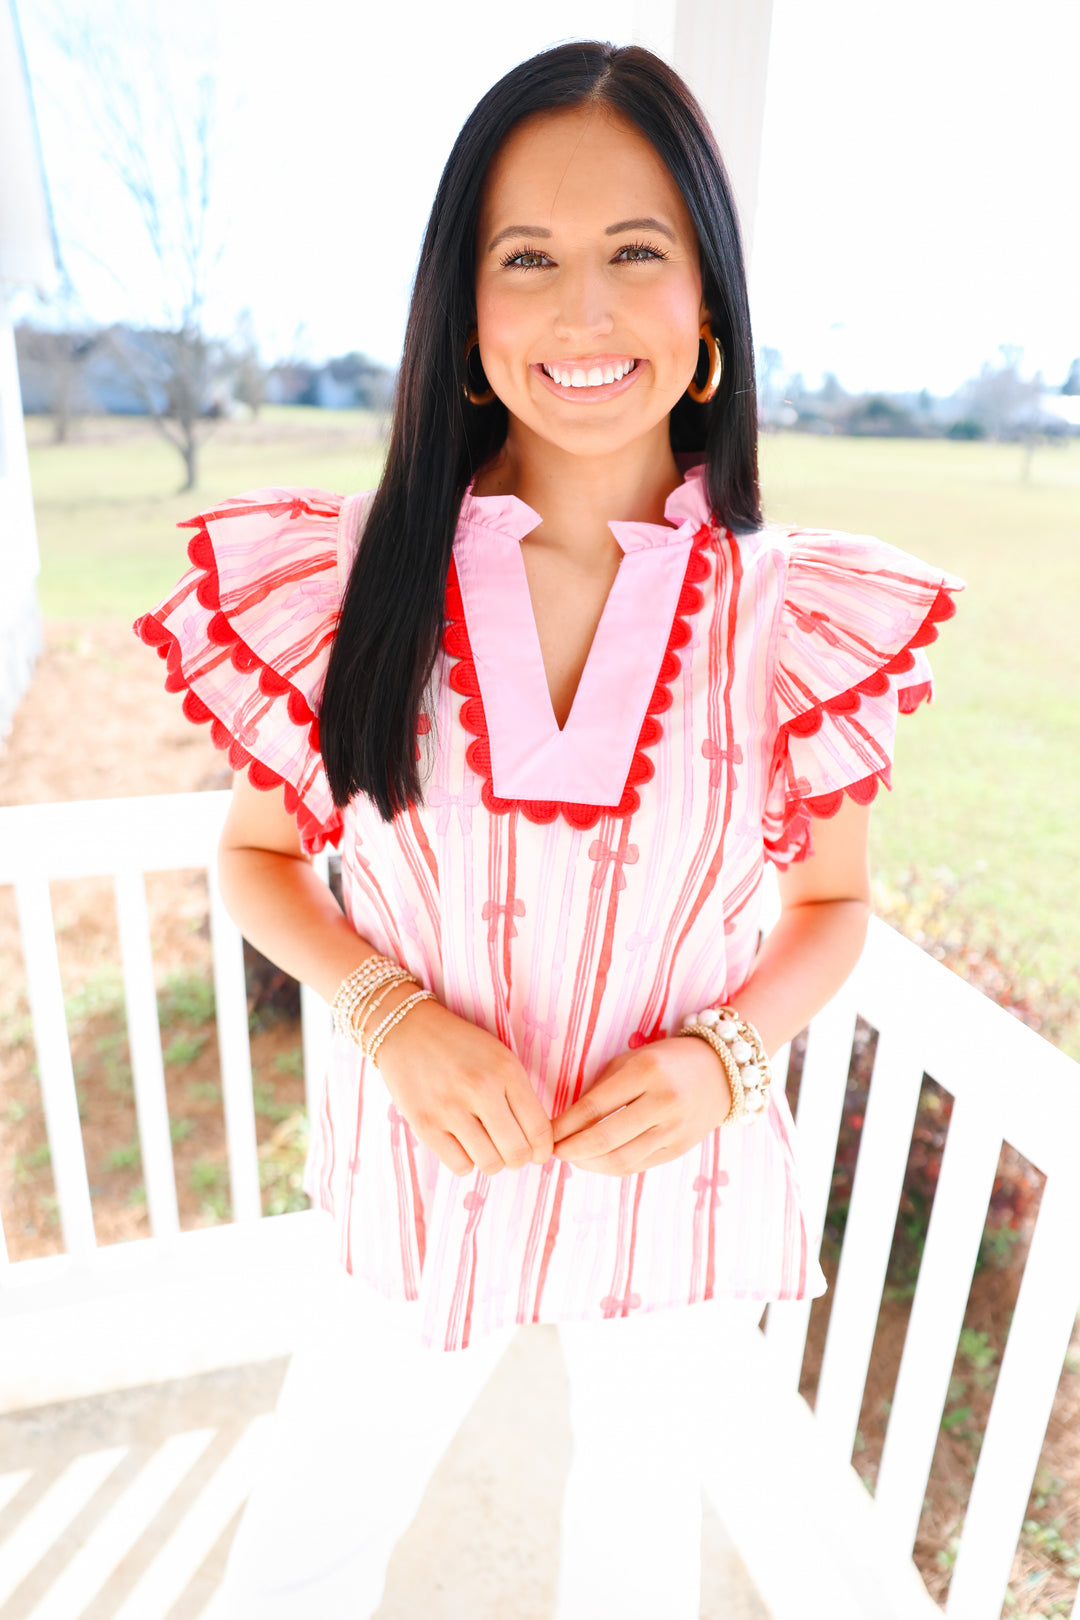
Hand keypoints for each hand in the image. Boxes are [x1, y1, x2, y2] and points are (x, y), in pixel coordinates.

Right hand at [373, 992, 553, 1177]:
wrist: (407, 1030)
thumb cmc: (459, 1045)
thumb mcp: (499, 1057)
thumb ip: (519, 1094)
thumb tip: (536, 1142)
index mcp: (506, 1070)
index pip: (539, 1128)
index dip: (543, 1150)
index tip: (538, 1153)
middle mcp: (480, 1088)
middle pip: (517, 1152)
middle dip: (519, 1158)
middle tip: (512, 1151)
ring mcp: (450, 1108)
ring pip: (490, 1164)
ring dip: (493, 1160)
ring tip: (486, 1145)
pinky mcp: (425, 1124)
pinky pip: (460, 1166)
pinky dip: (466, 1161)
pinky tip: (462, 1143)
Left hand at [550, 1037, 731, 1175]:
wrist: (720, 1072)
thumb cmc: (665, 1061)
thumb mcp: (632, 1060)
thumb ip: (601, 1088)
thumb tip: (565, 1121)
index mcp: (646, 1071)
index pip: (594, 1106)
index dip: (565, 1125)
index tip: (547, 1133)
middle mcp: (663, 1101)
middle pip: (605, 1138)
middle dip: (572, 1150)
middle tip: (553, 1152)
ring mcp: (674, 1129)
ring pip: (620, 1159)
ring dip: (589, 1164)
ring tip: (572, 1158)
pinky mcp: (680, 1148)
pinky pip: (638, 1165)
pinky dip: (611, 1167)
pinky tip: (595, 1161)